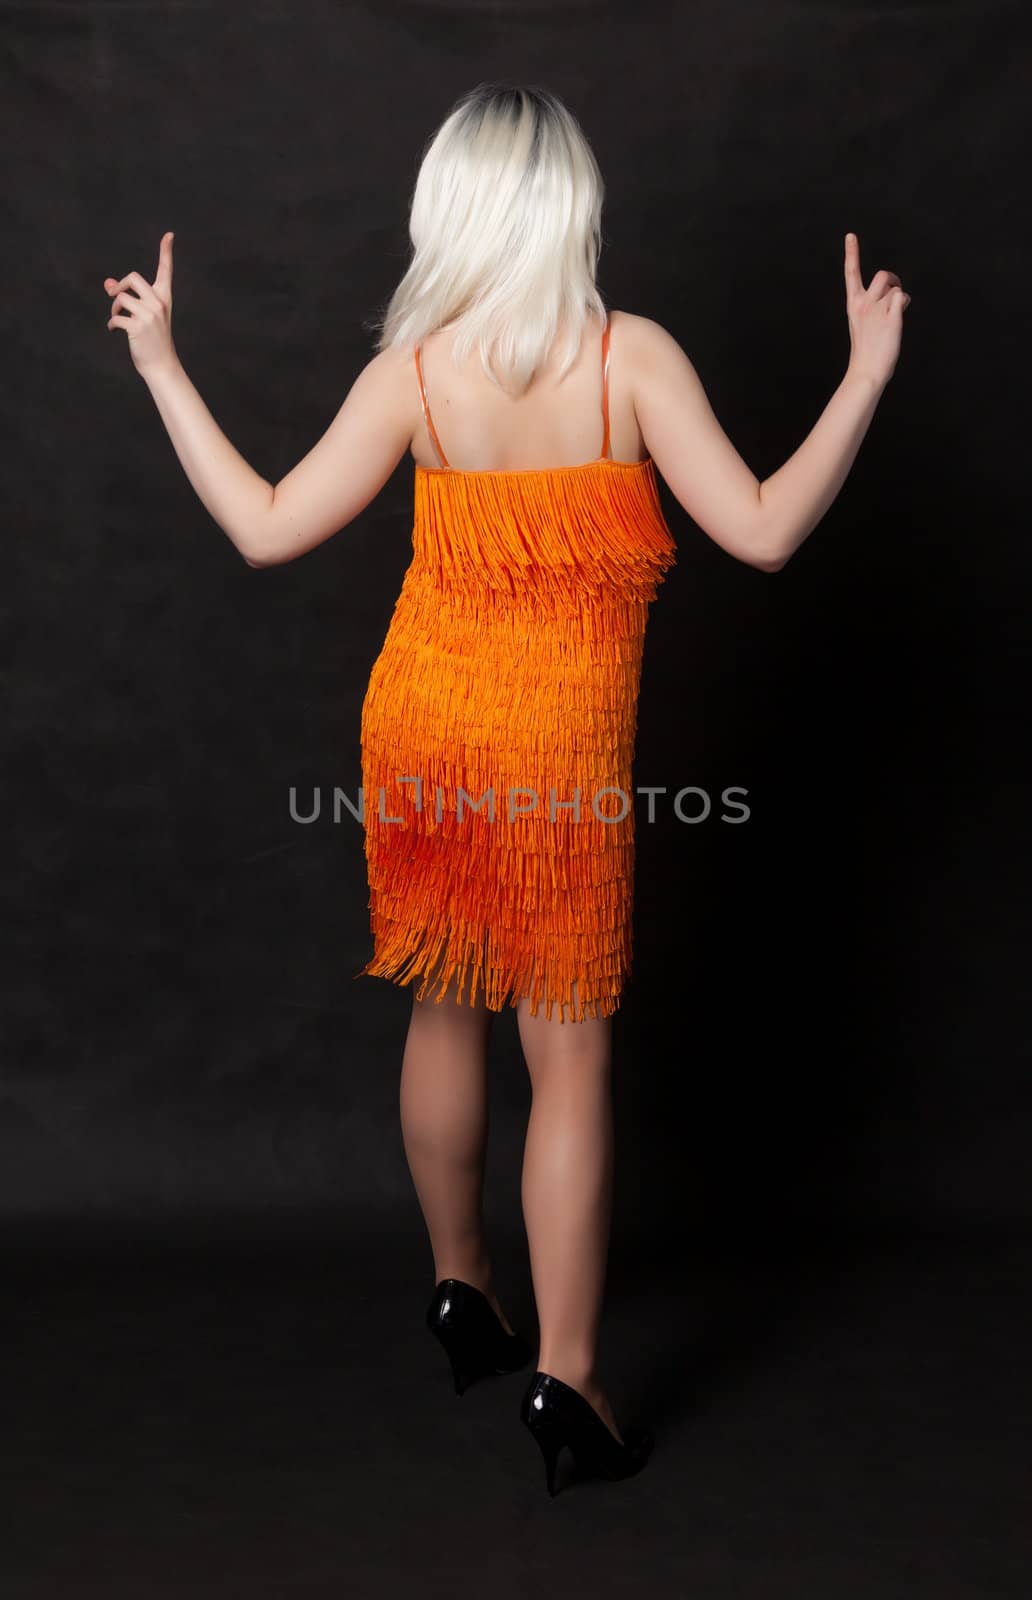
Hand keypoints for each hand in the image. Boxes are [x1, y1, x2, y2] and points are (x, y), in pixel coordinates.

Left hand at [104, 231, 177, 376]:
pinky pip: (116, 317)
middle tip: (114, 297)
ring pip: (121, 298)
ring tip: (117, 319)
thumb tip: (107, 282)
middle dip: (119, 286)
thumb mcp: (143, 315)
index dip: (166, 252)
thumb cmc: (152, 340)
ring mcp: (149, 315)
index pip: (165, 270)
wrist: (161, 365)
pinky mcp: (138, 327)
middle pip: (133, 277)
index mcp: (164, 298)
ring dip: (114, 308)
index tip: (169, 235)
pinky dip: (112, 324)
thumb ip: (128, 297)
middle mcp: (159, 304)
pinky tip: (115, 330)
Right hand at [843, 231, 910, 388]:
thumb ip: (871, 307)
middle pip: (882, 275)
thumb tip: (892, 296)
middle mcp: (863, 303)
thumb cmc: (865, 351)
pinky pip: (903, 297)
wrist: (866, 370)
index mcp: (853, 305)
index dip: (851, 253)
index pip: (851, 273)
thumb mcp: (860, 324)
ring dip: (899, 296)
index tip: (850, 236)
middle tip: (896, 292)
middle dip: (893, 281)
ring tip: (896, 311)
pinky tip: (899, 317)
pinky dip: (904, 304)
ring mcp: (877, 309)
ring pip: (895, 287)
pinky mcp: (891, 315)